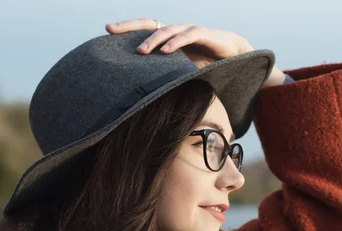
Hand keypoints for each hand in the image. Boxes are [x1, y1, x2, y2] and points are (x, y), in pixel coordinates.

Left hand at [104, 18, 286, 86]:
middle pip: (148, 24)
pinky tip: (165, 51)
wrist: (233, 53)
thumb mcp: (182, 70)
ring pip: (166, 30)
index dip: (126, 29)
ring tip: (141, 52)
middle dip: (129, 26)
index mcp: (168, 37)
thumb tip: (149, 96)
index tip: (107, 31)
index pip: (143, 29)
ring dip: (152, 40)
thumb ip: (168, 77)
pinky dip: (175, 43)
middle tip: (111, 30)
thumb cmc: (206, 63)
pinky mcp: (202, 34)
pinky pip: (186, 36)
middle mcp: (175, 30)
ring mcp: (188, 30)